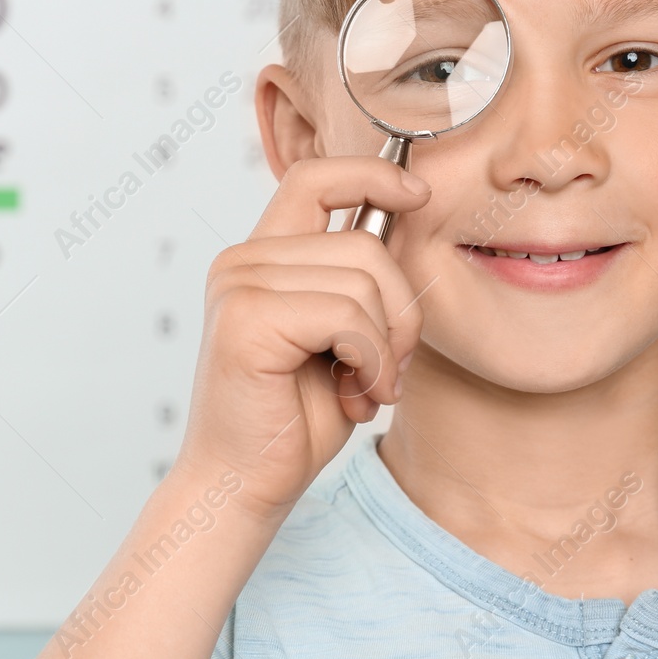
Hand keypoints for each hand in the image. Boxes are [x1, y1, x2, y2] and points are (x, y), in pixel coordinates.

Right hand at [175, 156, 427, 520]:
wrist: (244, 485)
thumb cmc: (295, 418)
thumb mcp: (339, 337)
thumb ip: (356, 282)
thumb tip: (405, 222)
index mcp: (261, 258)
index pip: (312, 178)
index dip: (371, 174)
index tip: (418, 193)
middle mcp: (242, 261)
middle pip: (365, 243)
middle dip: (401, 311)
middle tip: (388, 369)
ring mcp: (239, 286)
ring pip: (364, 281)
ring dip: (386, 347)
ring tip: (365, 388)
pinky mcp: (246, 320)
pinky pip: (347, 315)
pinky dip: (370, 362)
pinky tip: (355, 396)